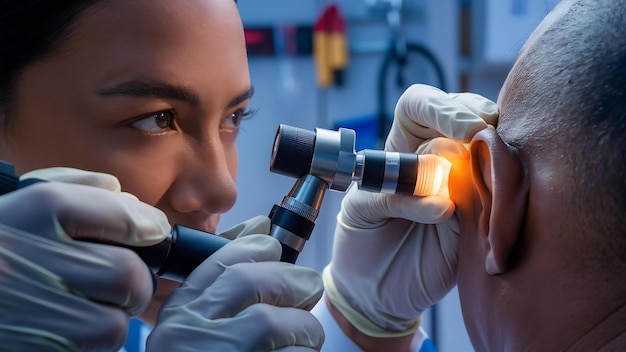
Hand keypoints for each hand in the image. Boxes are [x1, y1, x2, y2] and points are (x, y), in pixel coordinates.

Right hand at [0, 167, 170, 350]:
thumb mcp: (18, 199)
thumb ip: (75, 188)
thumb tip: (123, 195)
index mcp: (34, 211)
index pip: (124, 216)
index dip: (147, 226)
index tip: (151, 232)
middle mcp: (32, 259)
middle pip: (128, 276)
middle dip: (135, 281)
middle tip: (124, 280)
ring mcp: (29, 314)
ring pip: (112, 327)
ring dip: (111, 318)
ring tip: (86, 307)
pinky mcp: (31, 350)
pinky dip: (88, 345)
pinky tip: (64, 329)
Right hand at [147, 217, 324, 351]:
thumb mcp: (199, 326)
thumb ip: (225, 283)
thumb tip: (261, 230)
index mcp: (179, 319)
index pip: (216, 264)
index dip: (253, 247)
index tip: (273, 246)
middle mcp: (189, 338)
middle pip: (249, 285)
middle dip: (289, 281)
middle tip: (307, 289)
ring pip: (274, 323)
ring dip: (304, 327)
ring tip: (305, 336)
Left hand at [323, 84, 497, 337]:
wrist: (375, 291)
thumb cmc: (361, 241)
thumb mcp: (360, 212)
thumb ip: (390, 195)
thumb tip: (443, 202)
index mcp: (401, 146)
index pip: (420, 105)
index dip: (440, 107)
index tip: (458, 129)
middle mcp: (436, 158)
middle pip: (466, 116)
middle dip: (473, 123)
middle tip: (478, 140)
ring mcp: (462, 185)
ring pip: (490, 152)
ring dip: (491, 158)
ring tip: (485, 177)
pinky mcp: (480, 217)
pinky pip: (499, 197)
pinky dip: (501, 195)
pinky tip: (496, 202)